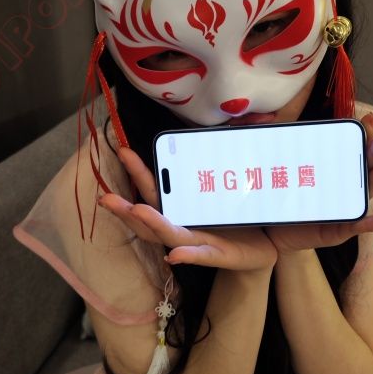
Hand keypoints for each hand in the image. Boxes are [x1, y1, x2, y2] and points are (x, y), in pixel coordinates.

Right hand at [97, 146, 277, 272]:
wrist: (267, 247)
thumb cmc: (246, 214)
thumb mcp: (242, 179)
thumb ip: (244, 151)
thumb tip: (259, 118)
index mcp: (183, 208)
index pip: (155, 190)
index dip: (138, 173)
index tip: (123, 152)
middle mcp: (185, 226)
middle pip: (149, 218)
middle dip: (126, 208)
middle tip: (105, 197)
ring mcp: (201, 242)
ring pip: (170, 235)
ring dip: (153, 224)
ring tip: (137, 211)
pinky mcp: (221, 255)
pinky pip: (202, 256)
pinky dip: (188, 255)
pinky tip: (174, 255)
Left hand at [263, 112, 372, 254]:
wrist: (268, 231)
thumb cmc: (276, 198)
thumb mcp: (277, 167)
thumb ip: (273, 144)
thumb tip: (269, 119)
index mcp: (334, 172)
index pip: (351, 149)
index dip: (363, 134)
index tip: (371, 119)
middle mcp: (344, 189)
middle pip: (367, 165)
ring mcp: (344, 209)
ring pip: (369, 189)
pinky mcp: (337, 231)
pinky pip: (358, 226)